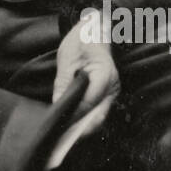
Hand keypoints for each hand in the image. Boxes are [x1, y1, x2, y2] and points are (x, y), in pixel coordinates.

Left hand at [50, 23, 120, 143]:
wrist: (95, 28)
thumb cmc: (82, 40)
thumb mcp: (67, 58)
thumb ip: (64, 83)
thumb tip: (58, 106)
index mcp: (104, 75)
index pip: (90, 103)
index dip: (75, 117)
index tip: (60, 128)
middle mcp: (112, 87)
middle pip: (98, 117)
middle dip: (80, 131)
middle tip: (60, 141)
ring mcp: (111, 92)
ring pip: (98, 118)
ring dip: (81, 128)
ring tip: (62, 138)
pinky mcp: (105, 95)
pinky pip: (96, 112)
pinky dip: (84, 121)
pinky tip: (69, 127)